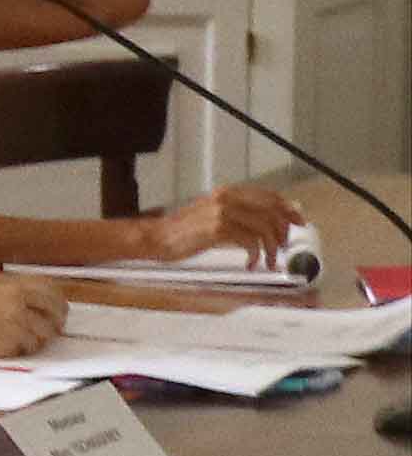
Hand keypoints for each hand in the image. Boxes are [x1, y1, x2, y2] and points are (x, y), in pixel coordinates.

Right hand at [0, 276, 67, 358]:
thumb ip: (8, 286)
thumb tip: (29, 295)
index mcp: (14, 287)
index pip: (52, 292)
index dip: (58, 302)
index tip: (57, 309)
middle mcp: (20, 304)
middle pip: (54, 314)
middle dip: (56, 322)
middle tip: (52, 328)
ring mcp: (16, 325)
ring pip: (45, 334)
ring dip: (40, 338)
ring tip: (28, 340)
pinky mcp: (9, 344)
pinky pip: (29, 348)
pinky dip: (24, 349)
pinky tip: (12, 346)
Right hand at [141, 186, 301, 264]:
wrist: (156, 238)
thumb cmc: (182, 231)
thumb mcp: (213, 215)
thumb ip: (238, 214)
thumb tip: (268, 221)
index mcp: (229, 192)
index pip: (270, 196)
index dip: (288, 210)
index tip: (298, 223)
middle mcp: (228, 198)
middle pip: (272, 211)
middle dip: (283, 231)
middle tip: (283, 247)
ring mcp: (223, 212)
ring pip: (265, 227)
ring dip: (272, 248)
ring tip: (268, 261)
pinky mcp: (218, 229)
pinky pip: (250, 241)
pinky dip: (257, 255)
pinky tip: (252, 263)